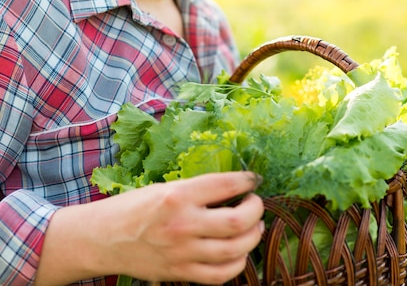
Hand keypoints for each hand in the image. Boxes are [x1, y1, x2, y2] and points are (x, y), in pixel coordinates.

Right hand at [35, 171, 264, 285]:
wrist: (102, 238)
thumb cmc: (132, 207)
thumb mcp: (164, 188)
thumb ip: (196, 191)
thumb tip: (232, 190)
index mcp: (178, 195)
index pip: (226, 185)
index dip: (247, 181)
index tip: (254, 179)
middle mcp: (183, 224)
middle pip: (238, 221)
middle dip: (256, 210)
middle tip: (255, 203)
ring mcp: (183, 252)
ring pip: (235, 249)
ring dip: (252, 236)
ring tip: (253, 226)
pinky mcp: (180, 273)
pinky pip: (221, 274)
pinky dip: (237, 263)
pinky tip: (238, 251)